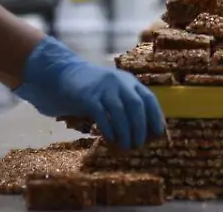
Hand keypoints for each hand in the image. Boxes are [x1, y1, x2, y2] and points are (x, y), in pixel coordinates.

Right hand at [14, 37, 165, 149]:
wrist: (64, 75)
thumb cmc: (94, 90)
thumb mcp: (114, 92)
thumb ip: (127, 106)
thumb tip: (143, 133)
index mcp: (129, 81)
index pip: (149, 98)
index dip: (155, 116)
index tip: (158, 134)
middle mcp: (119, 82)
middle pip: (136, 105)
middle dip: (141, 127)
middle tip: (140, 144)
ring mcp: (103, 88)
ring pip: (120, 111)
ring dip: (126, 131)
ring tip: (126, 146)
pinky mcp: (88, 96)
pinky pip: (102, 114)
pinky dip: (109, 128)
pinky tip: (111, 139)